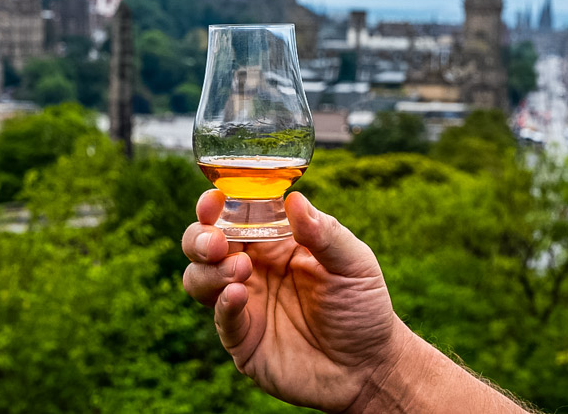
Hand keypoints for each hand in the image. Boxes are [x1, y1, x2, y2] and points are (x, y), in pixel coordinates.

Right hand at [182, 190, 410, 412]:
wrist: (368, 367)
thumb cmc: (364, 307)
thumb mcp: (353, 263)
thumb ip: (324, 233)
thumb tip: (294, 199)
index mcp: (276, 242)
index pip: (237, 215)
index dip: (217, 206)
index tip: (214, 200)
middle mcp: (254, 268)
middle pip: (204, 244)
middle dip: (200, 237)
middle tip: (216, 242)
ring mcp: (246, 303)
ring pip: (199, 278)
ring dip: (209, 270)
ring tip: (240, 270)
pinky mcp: (243, 338)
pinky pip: (220, 316)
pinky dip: (223, 303)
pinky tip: (237, 294)